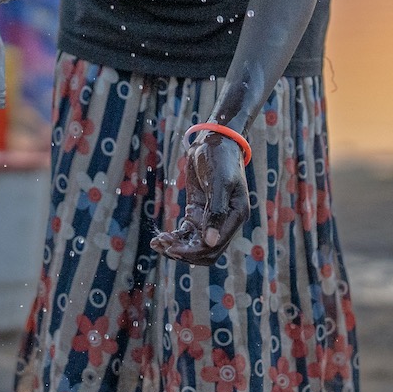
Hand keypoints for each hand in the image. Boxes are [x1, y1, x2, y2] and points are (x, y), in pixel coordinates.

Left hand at [152, 132, 247, 264]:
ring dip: (176, 247)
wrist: (213, 139)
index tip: (172, 248)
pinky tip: (158, 238)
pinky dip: (174, 238)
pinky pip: (186, 233)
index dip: (193, 251)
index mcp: (235, 216)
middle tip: (163, 245)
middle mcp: (225, 221)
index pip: (214, 247)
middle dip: (184, 252)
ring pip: (194, 245)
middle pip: (205, 252)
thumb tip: (211, 242)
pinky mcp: (198, 212)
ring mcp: (210, 218)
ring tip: (157, 243)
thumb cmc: (219, 157)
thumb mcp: (219, 182)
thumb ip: (216, 212)